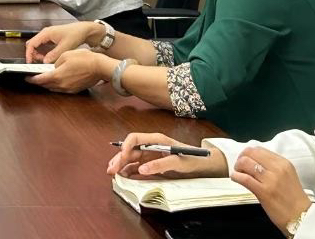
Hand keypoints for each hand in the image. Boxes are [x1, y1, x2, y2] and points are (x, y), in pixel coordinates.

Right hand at [25, 21, 100, 62]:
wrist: (85, 30)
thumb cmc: (76, 34)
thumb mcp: (65, 46)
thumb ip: (54, 54)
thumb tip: (45, 62)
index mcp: (46, 33)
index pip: (31, 44)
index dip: (29, 53)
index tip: (29, 62)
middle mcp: (45, 33)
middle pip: (33, 44)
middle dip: (33, 54)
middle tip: (37, 64)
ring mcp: (48, 35)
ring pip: (38, 46)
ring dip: (39, 54)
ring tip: (45, 62)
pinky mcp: (52, 38)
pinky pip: (43, 46)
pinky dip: (44, 53)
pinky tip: (49, 58)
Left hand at [26, 49, 109, 92]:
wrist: (99, 67)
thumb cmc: (84, 59)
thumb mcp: (65, 55)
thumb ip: (55, 63)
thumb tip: (52, 68)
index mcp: (57, 76)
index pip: (40, 79)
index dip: (32, 79)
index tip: (26, 78)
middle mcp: (62, 85)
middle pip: (46, 85)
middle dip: (39, 82)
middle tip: (33, 78)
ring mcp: (69, 89)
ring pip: (54, 88)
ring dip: (47, 84)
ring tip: (43, 79)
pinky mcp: (75, 90)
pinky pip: (62, 89)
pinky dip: (57, 86)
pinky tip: (56, 81)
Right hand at [105, 133, 227, 179]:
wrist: (203, 164)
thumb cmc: (192, 159)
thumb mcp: (178, 162)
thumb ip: (159, 164)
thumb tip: (141, 170)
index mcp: (156, 140)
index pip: (135, 138)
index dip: (126, 146)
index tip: (123, 156)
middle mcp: (150, 145)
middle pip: (130, 149)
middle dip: (119, 158)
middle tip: (111, 170)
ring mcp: (150, 154)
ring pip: (131, 157)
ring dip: (121, 164)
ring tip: (112, 172)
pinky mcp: (152, 162)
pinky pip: (138, 165)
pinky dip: (129, 170)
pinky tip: (123, 175)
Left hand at [232, 146, 311, 231]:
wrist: (302, 216)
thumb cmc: (292, 198)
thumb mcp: (286, 175)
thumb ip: (272, 166)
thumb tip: (253, 158)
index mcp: (283, 163)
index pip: (259, 149)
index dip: (247, 153)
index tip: (244, 160)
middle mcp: (277, 168)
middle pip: (250, 153)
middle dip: (240, 158)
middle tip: (239, 167)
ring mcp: (271, 180)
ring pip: (245, 163)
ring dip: (237, 167)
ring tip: (238, 173)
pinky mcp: (264, 192)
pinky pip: (244, 178)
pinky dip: (236, 177)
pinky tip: (236, 179)